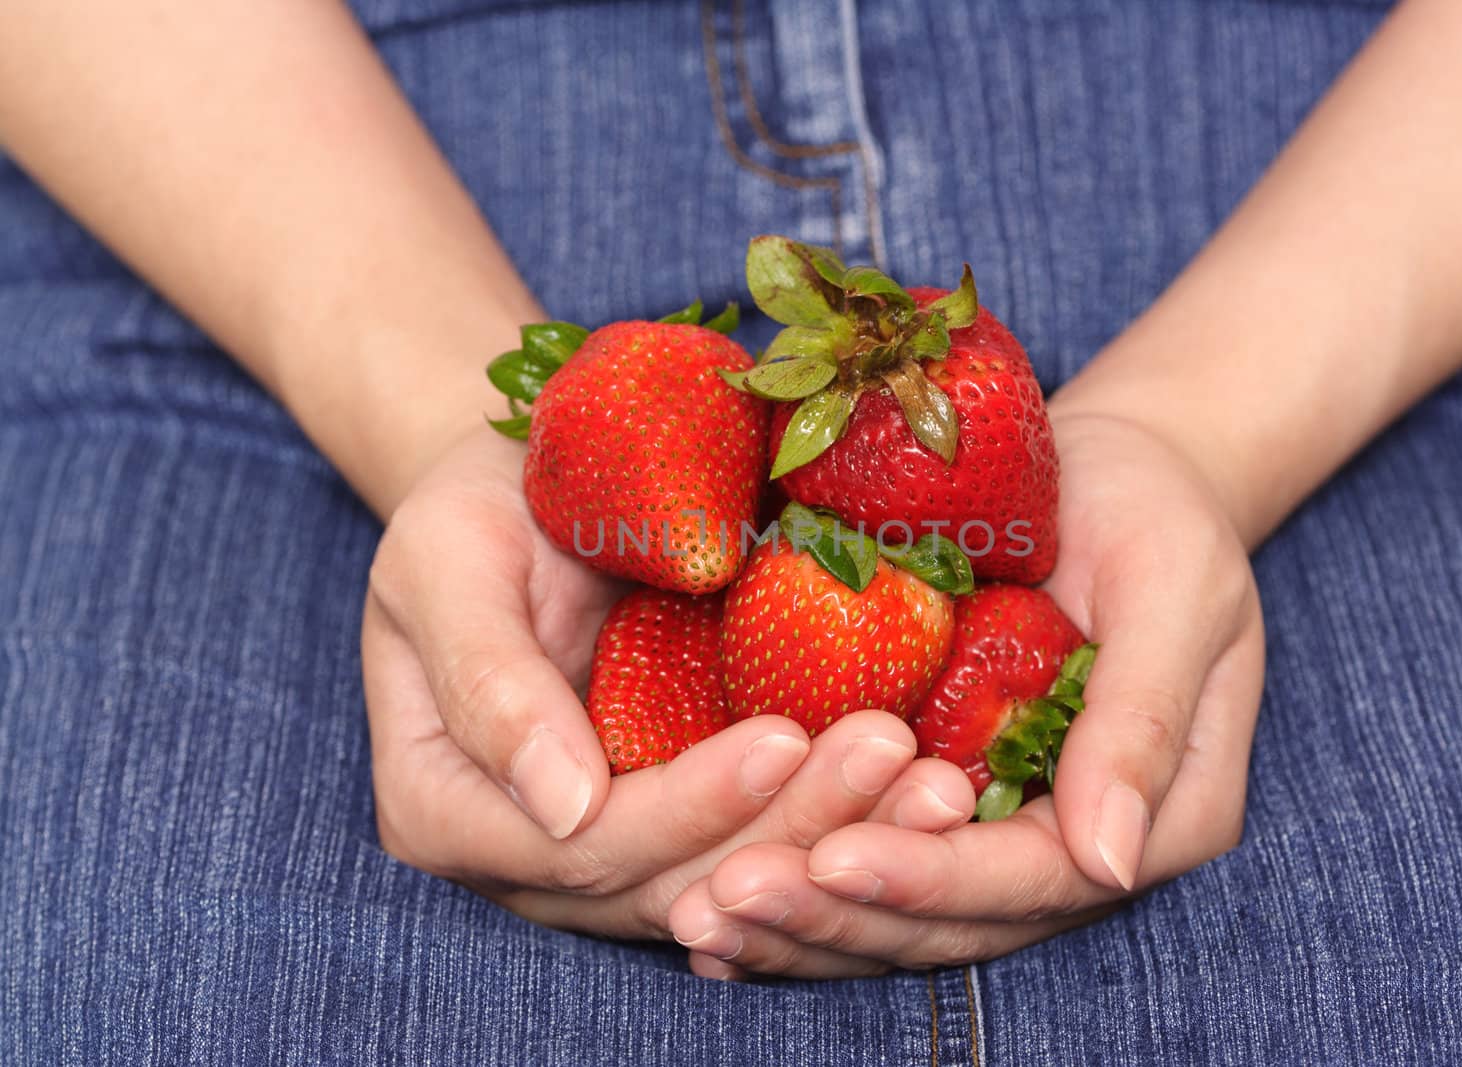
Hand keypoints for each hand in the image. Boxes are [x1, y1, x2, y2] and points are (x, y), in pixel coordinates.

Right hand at [362, 429, 974, 938]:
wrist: (537, 479)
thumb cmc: (477, 503)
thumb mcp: (450, 561)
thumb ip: (487, 682)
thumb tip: (562, 808)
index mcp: (446, 809)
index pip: (578, 848)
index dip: (687, 808)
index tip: (784, 737)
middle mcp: (533, 854)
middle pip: (675, 879)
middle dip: (792, 828)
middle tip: (898, 759)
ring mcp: (618, 844)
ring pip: (739, 876)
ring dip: (841, 835)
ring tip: (933, 783)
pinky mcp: (690, 813)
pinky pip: (769, 837)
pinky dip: (846, 817)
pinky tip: (921, 783)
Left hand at [670, 402, 1264, 976]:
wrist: (1110, 475)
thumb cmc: (1156, 515)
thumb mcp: (1173, 592)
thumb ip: (1142, 720)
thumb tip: (1112, 862)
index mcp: (1159, 817)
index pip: (1036, 881)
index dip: (933, 879)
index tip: (833, 856)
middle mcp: (1076, 847)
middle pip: (954, 920)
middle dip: (839, 914)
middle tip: (727, 896)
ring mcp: (1003, 829)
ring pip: (900, 914)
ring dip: (801, 921)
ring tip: (699, 913)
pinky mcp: (939, 799)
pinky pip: (871, 855)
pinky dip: (799, 886)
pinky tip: (711, 906)